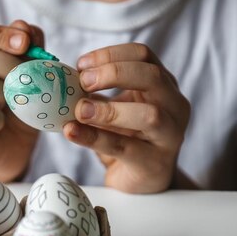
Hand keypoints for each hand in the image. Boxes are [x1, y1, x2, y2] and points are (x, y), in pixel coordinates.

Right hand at [0, 18, 41, 181]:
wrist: (8, 156)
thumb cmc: (15, 115)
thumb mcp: (28, 78)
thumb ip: (26, 50)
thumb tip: (24, 28)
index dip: (0, 33)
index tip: (25, 46)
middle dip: (9, 67)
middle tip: (25, 85)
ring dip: (1, 93)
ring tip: (7, 106)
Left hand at [64, 43, 190, 192]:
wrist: (142, 181)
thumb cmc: (129, 138)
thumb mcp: (115, 108)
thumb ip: (96, 93)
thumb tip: (62, 78)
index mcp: (164, 84)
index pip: (143, 55)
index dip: (110, 54)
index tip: (81, 64)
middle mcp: (174, 105)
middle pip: (151, 76)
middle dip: (113, 73)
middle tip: (82, 81)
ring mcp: (170, 135)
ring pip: (148, 114)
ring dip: (109, 109)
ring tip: (79, 110)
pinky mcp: (154, 163)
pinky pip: (124, 147)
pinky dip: (94, 138)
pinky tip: (72, 132)